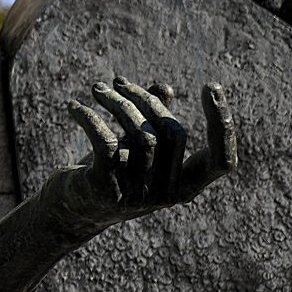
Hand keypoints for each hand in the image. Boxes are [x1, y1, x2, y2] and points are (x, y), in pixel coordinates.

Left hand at [52, 79, 236, 234]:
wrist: (68, 210)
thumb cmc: (107, 173)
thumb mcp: (133, 149)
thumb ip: (152, 121)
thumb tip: (164, 87)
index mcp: (183, 186)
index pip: (220, 161)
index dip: (223, 125)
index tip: (212, 85)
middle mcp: (165, 194)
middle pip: (172, 134)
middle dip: (144, 99)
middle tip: (117, 82)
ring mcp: (137, 194)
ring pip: (140, 134)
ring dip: (116, 103)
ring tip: (97, 89)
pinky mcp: (106, 188)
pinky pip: (105, 141)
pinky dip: (89, 117)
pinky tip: (73, 107)